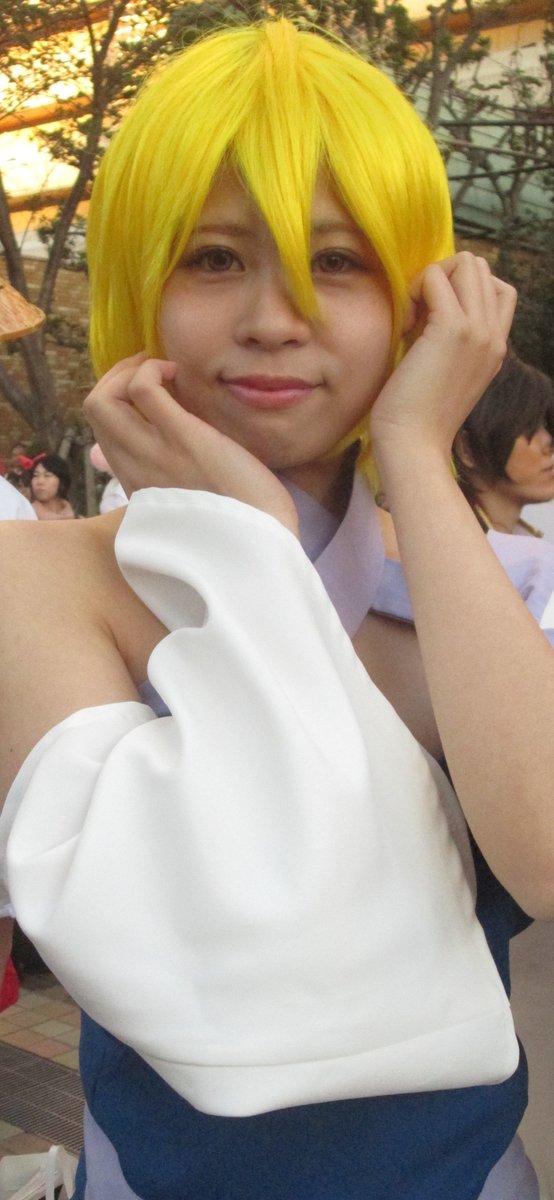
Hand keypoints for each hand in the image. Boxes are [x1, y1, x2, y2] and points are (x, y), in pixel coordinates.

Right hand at [83, 355, 298, 532]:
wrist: (260, 546)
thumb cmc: (238, 525)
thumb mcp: (194, 506)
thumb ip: (173, 485)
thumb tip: (169, 466)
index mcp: (138, 485)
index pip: (103, 435)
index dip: (119, 404)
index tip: (149, 393)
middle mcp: (135, 470)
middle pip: (94, 411)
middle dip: (117, 377)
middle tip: (153, 371)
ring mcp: (153, 454)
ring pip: (102, 399)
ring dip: (130, 370)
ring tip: (166, 371)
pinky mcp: (181, 439)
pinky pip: (142, 389)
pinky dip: (153, 370)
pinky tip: (180, 375)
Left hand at [370, 253, 516, 460]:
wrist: (413, 445)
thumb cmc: (415, 416)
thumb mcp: (443, 372)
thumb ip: (448, 340)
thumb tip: (428, 304)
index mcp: (495, 347)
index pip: (497, 288)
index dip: (459, 289)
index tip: (430, 319)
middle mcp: (494, 336)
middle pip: (480, 267)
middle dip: (443, 277)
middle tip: (417, 314)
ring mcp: (479, 330)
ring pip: (464, 262)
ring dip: (430, 279)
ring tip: (412, 318)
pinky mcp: (453, 329)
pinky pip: (435, 276)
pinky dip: (413, 290)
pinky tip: (404, 325)